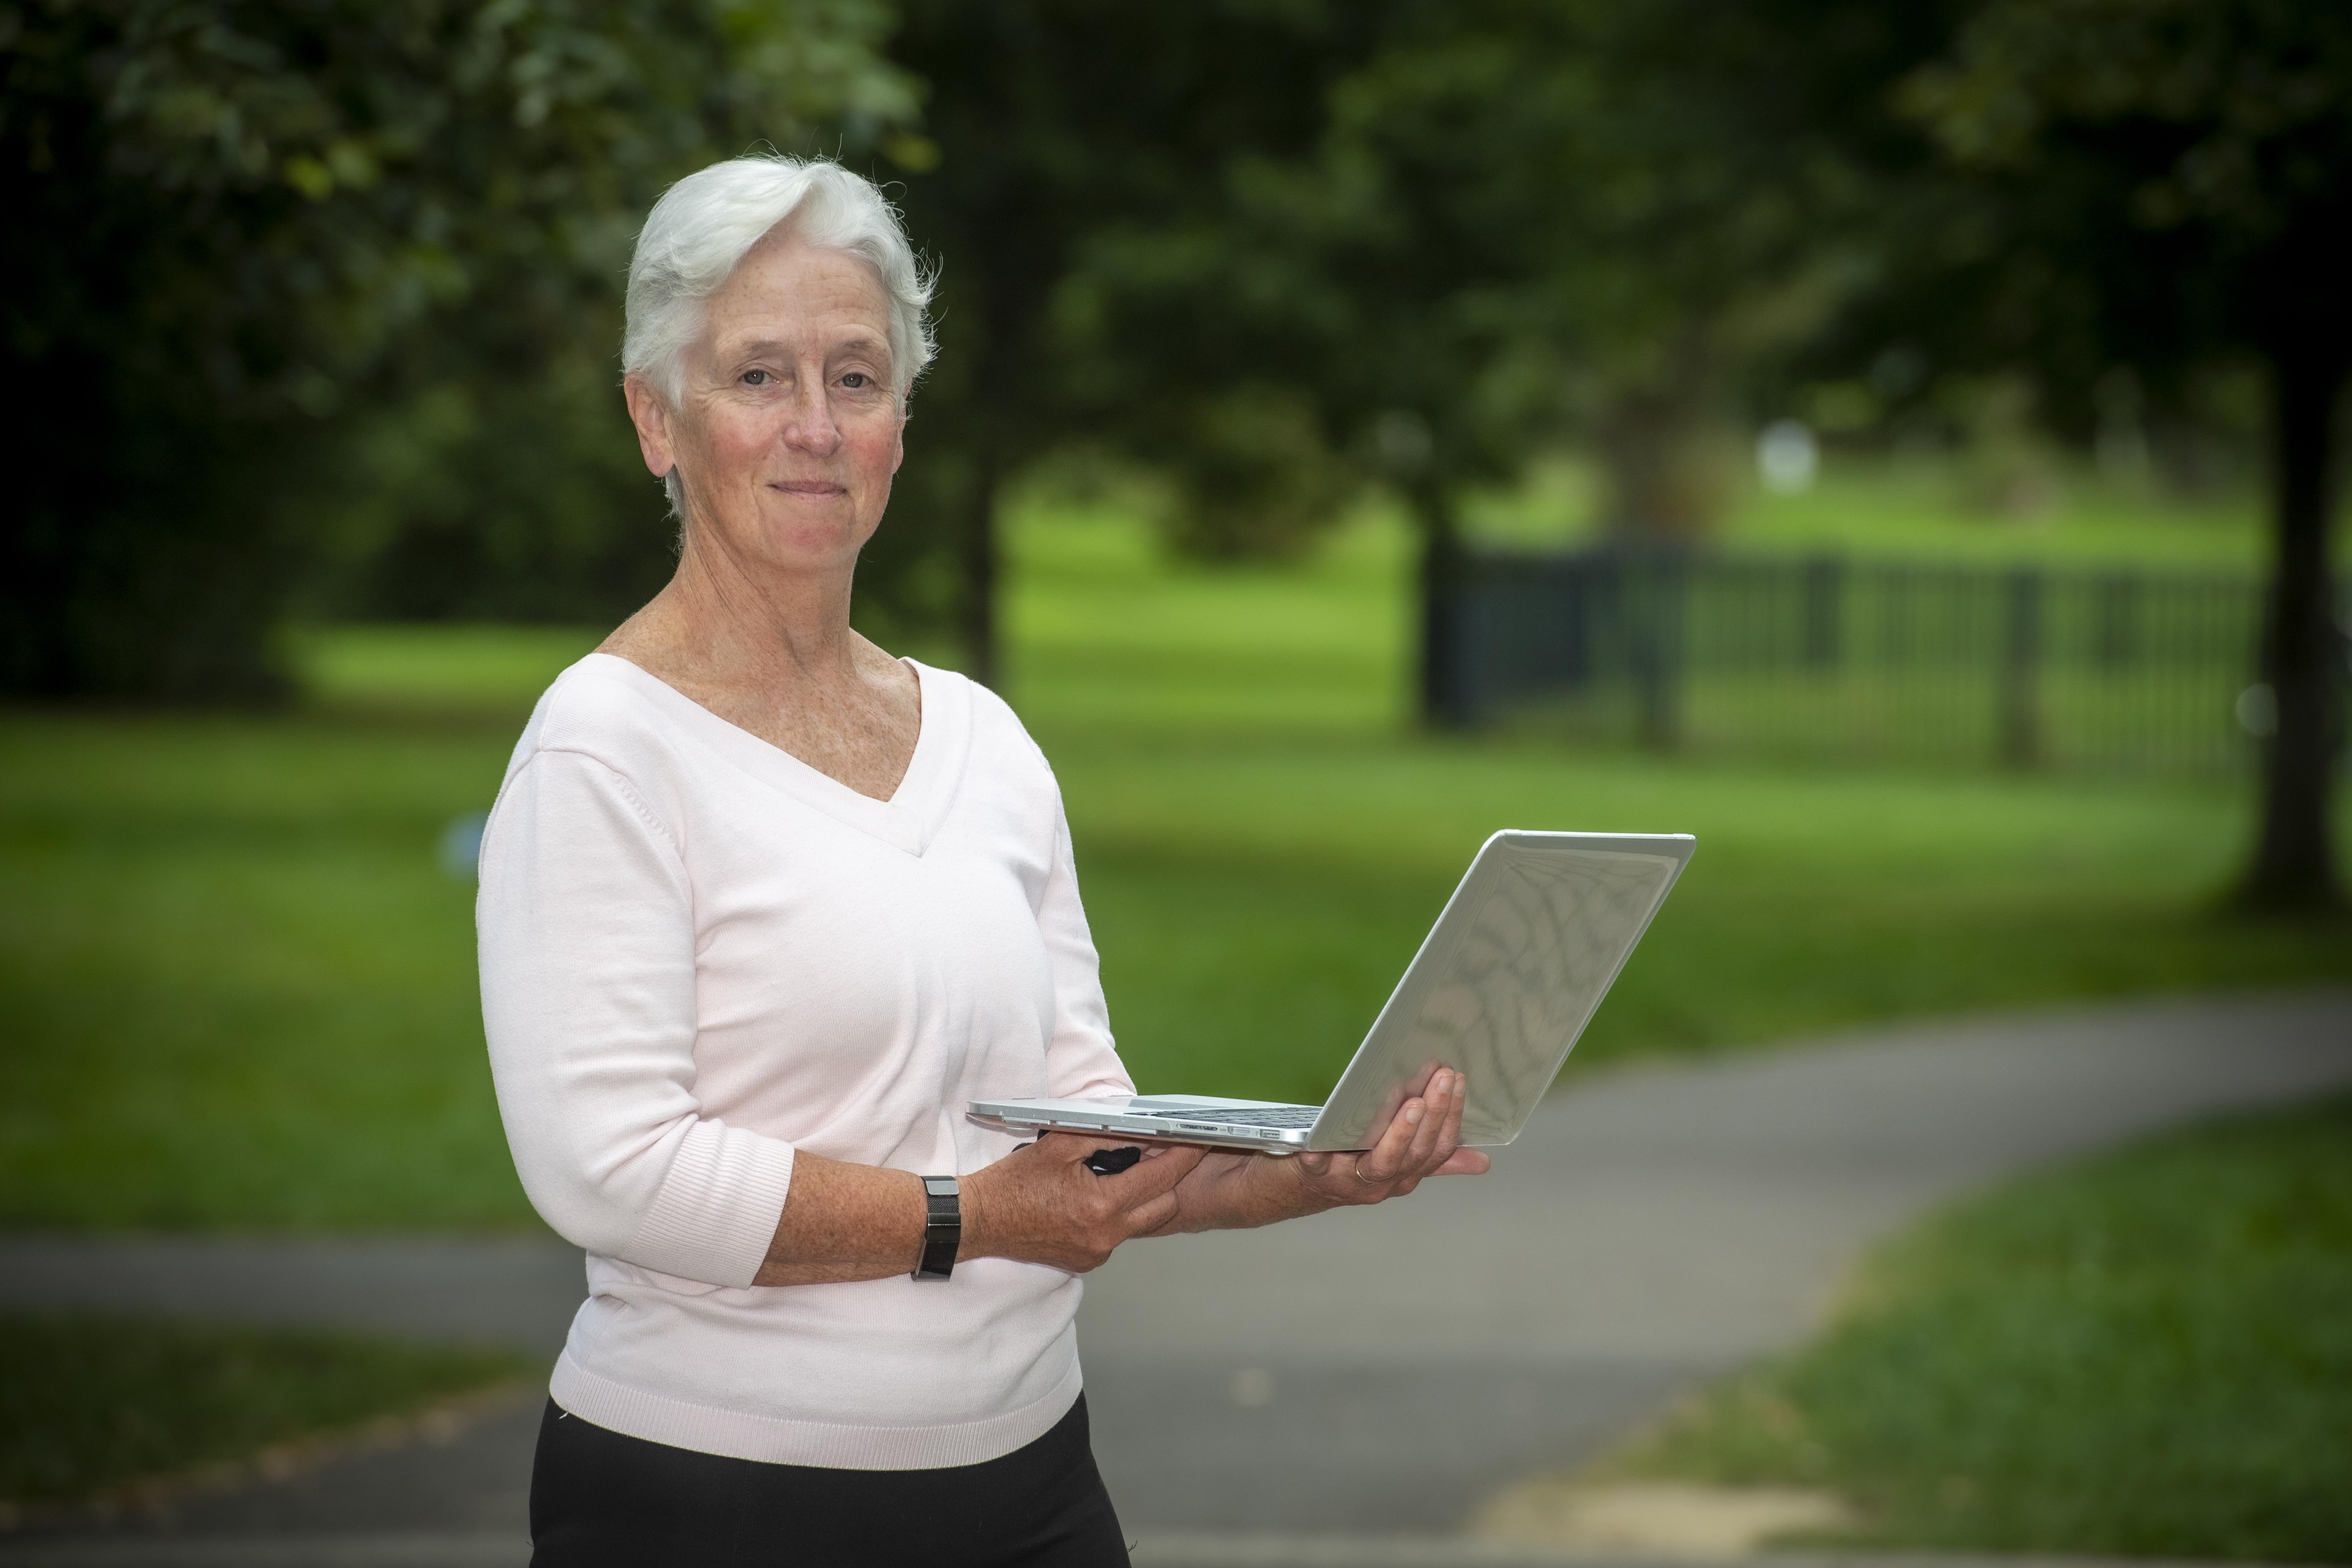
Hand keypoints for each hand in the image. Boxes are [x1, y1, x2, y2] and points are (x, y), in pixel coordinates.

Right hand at [962, 1132, 1206, 1271]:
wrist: (980, 1221)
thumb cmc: (1013, 1182)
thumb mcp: (1058, 1144)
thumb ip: (1104, 1133)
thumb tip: (1141, 1129)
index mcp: (1102, 1206)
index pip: (1161, 1178)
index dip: (1184, 1154)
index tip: (1198, 1138)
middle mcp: (1106, 1236)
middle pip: (1164, 1205)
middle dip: (1169, 1177)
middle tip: (1159, 1151)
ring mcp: (1098, 1254)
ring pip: (1143, 1221)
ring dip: (1143, 1196)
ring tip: (1125, 1170)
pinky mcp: (1088, 1262)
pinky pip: (1119, 1235)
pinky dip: (1119, 1214)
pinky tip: (1097, 1195)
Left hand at [1292, 1066, 1488, 1201]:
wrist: (1295, 1188)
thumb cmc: (1347, 1166)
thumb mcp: (1396, 1162)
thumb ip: (1436, 1160)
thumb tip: (1482, 1161)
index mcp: (1405, 1173)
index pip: (1438, 1148)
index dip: (1452, 1117)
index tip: (1458, 1081)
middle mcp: (1383, 1181)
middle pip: (1416, 1152)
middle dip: (1434, 1115)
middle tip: (1443, 1079)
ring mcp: (1350, 1181)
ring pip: (1382, 1162)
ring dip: (1399, 1133)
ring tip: (1412, 1104)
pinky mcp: (1314, 1174)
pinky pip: (1319, 1167)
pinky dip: (1319, 1156)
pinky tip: (1317, 1144)